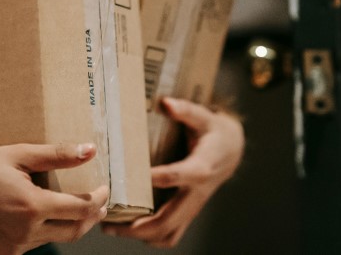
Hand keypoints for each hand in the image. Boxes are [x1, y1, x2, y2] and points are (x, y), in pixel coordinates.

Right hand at [0, 143, 108, 254]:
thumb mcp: (19, 154)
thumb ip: (57, 155)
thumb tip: (90, 150)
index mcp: (31, 207)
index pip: (81, 209)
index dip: (98, 199)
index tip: (104, 189)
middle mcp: (23, 233)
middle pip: (74, 231)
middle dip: (91, 216)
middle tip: (98, 202)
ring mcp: (11, 248)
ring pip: (53, 239)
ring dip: (67, 224)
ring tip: (70, 206)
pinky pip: (31, 246)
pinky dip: (42, 232)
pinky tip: (39, 216)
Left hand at [102, 97, 243, 247]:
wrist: (232, 151)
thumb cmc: (214, 132)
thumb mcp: (204, 117)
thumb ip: (186, 110)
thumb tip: (165, 103)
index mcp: (202, 167)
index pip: (180, 176)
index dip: (159, 178)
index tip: (132, 179)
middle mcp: (197, 192)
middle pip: (169, 218)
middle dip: (139, 225)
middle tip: (109, 221)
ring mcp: (192, 206)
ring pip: (168, 232)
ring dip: (140, 235)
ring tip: (112, 227)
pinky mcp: (188, 211)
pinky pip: (171, 233)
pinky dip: (150, 236)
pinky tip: (129, 229)